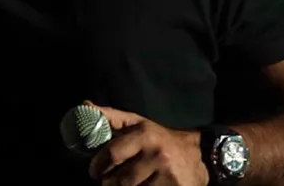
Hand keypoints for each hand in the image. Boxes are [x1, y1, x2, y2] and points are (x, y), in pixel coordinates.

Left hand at [84, 100, 209, 185]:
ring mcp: (167, 174)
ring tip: (121, 184)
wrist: (200, 155)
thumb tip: (84, 106)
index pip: (113, 153)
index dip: (98, 166)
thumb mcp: (138, 124)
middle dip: (108, 183)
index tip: (94, 172)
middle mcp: (156, 154)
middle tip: (106, 182)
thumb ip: (111, 118)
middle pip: (120, 179)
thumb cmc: (160, 138)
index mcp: (144, 135)